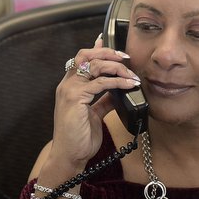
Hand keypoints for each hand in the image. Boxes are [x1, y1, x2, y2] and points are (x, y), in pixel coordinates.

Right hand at [45, 34, 139, 172]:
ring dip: (116, 66)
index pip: (82, 59)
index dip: (96, 48)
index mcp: (70, 86)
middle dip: (107, 52)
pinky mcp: (75, 99)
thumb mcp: (94, 114)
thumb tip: (118, 90)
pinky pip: (100, 83)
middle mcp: (67, 84)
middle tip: (125, 57)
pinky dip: (117, 81)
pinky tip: (129, 84)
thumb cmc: (79, 138)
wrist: (69, 157)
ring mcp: (70, 90)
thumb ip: (103, 100)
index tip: (109, 41)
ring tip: (131, 73)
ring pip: (94, 65)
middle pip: (86, 55)